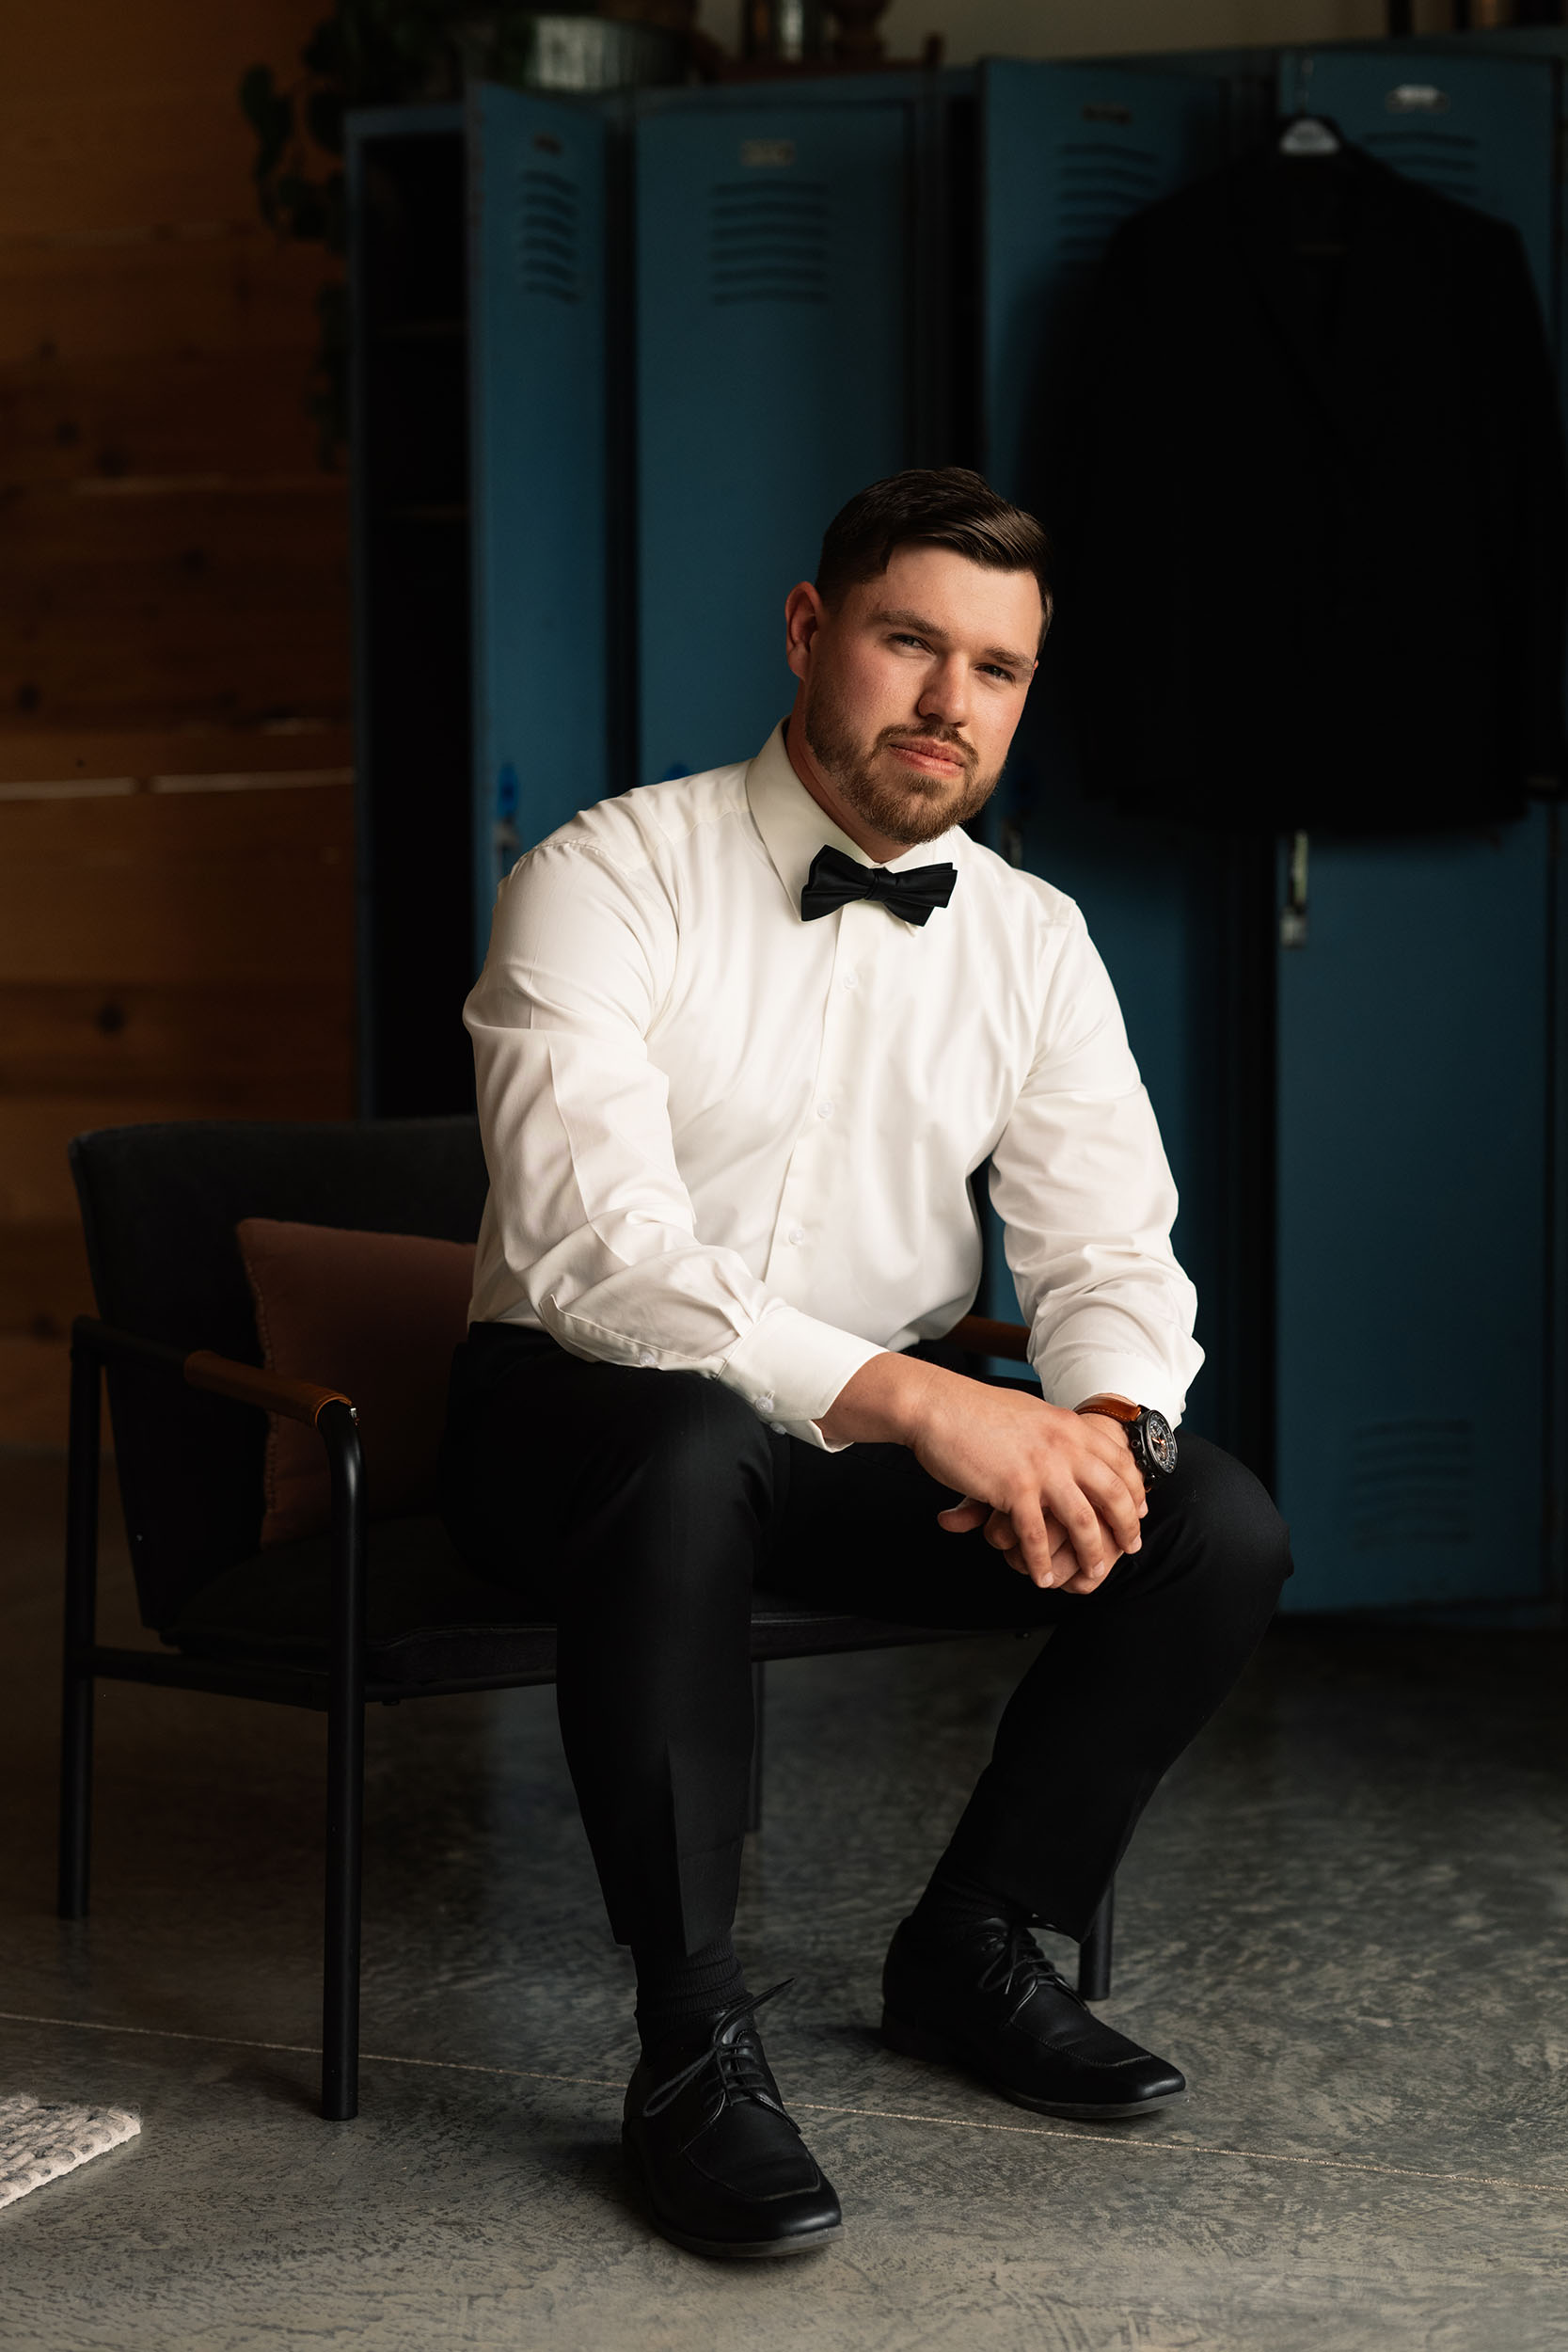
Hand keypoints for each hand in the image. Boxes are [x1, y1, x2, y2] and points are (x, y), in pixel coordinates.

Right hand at [944, 1409, 1146, 1593]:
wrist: (937, 1405)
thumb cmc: (974, 1410)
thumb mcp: (1031, 1413)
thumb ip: (1055, 1432)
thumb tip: (1070, 1441)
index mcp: (1069, 1426)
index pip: (1119, 1462)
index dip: (1135, 1490)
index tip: (1139, 1511)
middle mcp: (1064, 1446)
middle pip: (1113, 1494)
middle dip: (1126, 1526)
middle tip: (1130, 1546)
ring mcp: (1041, 1469)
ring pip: (1083, 1522)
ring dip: (1091, 1554)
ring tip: (1092, 1574)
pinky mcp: (1014, 1489)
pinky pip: (1036, 1536)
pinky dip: (1041, 1562)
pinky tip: (1042, 1577)